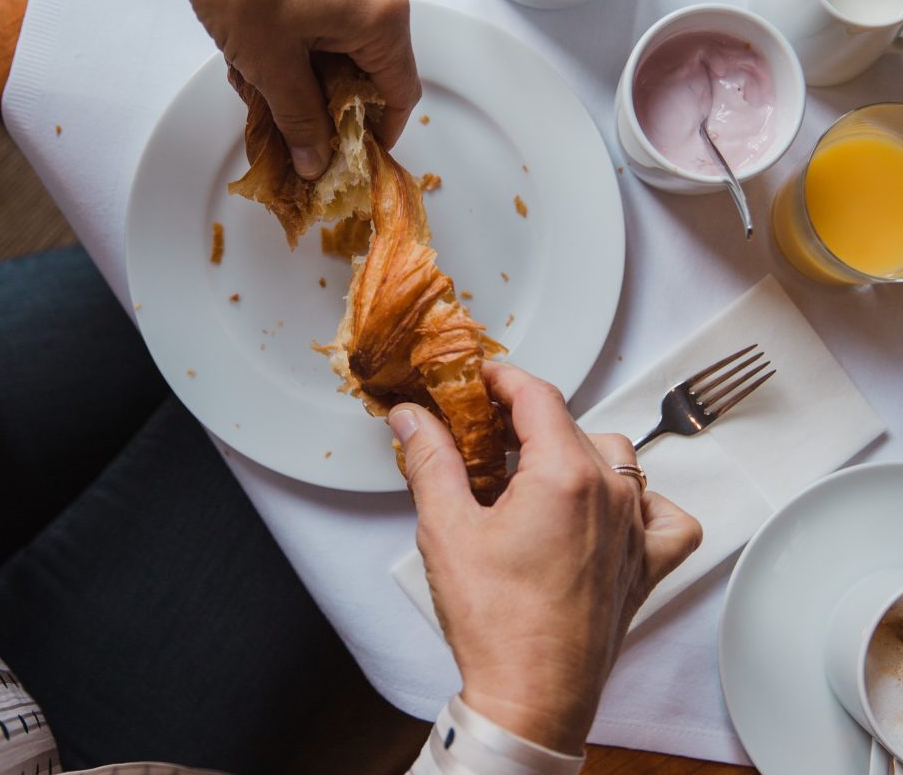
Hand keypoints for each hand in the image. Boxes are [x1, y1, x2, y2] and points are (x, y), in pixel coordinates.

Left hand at [154, 0, 421, 179]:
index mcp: (382, 13)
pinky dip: (310, 34)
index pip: (400, 91)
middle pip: (376, 64)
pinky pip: (336, 7)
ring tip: (267, 75)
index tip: (352, 153)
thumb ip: (300, 121)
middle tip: (295, 118)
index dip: (379, 132)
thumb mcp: (270, 65)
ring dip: (316, 67)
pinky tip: (269, 40)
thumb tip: (316, 162)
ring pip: (352, 36)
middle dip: (336, 99)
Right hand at [388, 362, 701, 755]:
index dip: (503, 378)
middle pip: (571, 423)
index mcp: (565, 475)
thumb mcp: (445, 529)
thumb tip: (412, 418)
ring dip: (577, 450)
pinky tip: (611, 508)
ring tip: (536, 470)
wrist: (532, 700)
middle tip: (485, 430)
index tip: (480, 379)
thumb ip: (430, 460)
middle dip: (525, 416)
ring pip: (617, 457)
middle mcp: (611, 493)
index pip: (537, 395)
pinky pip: (664, 515)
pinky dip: (643, 502)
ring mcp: (635, 529)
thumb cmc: (496, 625)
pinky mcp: (646, 565)